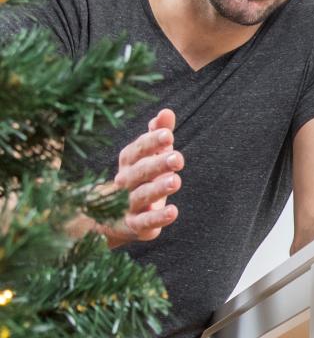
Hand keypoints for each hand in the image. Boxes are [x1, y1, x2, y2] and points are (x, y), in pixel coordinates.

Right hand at [103, 108, 183, 246]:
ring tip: (176, 181)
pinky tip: (173, 212)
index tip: (167, 134)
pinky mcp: (134, 225)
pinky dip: (158, 218)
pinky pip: (145, 222)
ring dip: (159, 188)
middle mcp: (125, 182)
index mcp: (128, 163)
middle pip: (140, 171)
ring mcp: (127, 204)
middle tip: (178, 158)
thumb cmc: (139, 179)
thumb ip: (158, 134)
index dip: (151, 142)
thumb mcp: (149, 156)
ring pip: (142, 195)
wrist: (111, 216)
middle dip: (158, 164)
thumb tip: (167, 112)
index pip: (137, 149)